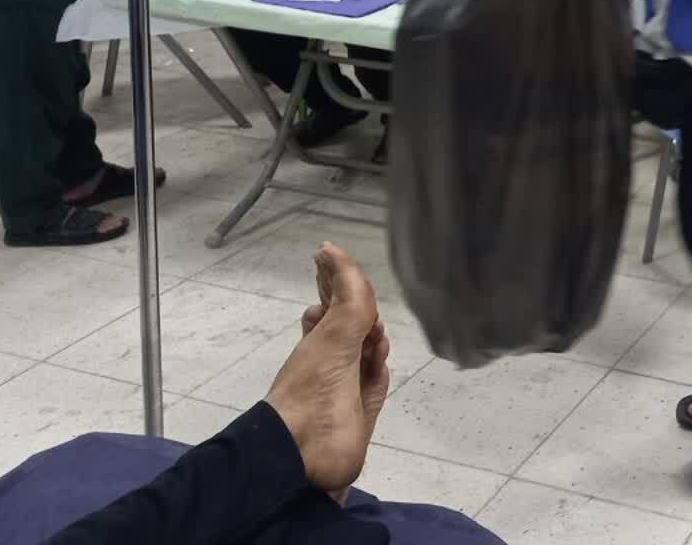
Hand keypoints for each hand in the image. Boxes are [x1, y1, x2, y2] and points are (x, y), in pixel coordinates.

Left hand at [265, 243, 389, 502]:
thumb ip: (348, 291)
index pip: (327, 301)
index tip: (331, 259)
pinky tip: (379, 355)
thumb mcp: (332, 328)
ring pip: (367, 349)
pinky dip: (380, 364)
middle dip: (359, 309)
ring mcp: (349, 382)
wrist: (311, 442)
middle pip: (349, 324)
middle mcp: (332, 358)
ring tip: (372, 333)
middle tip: (364, 303)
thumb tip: (332, 247)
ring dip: (373, 336)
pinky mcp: (365, 404)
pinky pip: (377, 377)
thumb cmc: (315, 380)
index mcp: (316, 339)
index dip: (332, 280)